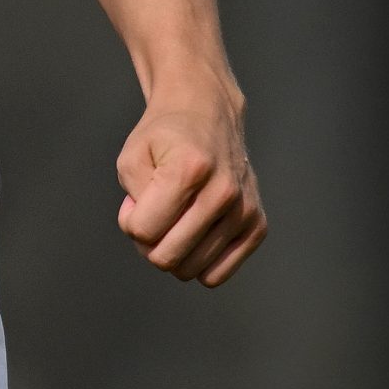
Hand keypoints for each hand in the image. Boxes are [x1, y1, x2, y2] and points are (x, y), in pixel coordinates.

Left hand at [115, 93, 265, 286]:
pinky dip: (197, 261)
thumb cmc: (164, 138)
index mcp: (190, 169)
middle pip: (167, 257)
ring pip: (190, 270)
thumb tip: (152, 241)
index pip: (143, 231)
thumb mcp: (131, 158)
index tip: (137, 200)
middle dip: (148, 242)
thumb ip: (133, 203)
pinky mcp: (258, 225)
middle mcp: (224, 191)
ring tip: (175, 218)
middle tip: (154, 213)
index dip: (130, 220)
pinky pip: (215, 275)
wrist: (207, 113)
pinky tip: (194, 232)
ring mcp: (245, 210)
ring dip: (173, 250)